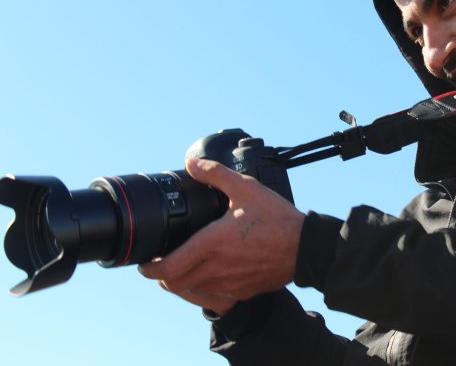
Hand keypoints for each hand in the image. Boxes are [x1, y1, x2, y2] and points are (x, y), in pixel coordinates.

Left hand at [138, 157, 304, 314]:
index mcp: (211, 244)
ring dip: (182, 281)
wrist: (305, 246)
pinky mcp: (243, 291)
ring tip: (183, 266)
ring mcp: (230, 284)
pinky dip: (204, 288)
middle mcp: (216, 269)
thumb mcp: (246, 188)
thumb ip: (215, 174)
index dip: (150, 269)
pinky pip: (214, 296)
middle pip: (175, 284)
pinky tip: (211, 274)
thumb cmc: (277, 219)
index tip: (145, 262)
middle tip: (161, 262)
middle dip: (162, 276)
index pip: (168, 268)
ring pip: (193, 291)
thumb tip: (191, 163)